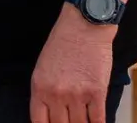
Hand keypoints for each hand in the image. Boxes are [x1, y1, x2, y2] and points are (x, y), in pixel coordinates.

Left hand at [29, 7, 114, 122]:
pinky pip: (97, 120)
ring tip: (83, 120)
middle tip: (71, 121)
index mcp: (39, 88)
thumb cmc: (63, 42)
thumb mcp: (43, 67)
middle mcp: (56, 94)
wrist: (85, 24)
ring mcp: (77, 95)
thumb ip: (44, 91)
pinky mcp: (97, 92)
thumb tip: (50, 114)